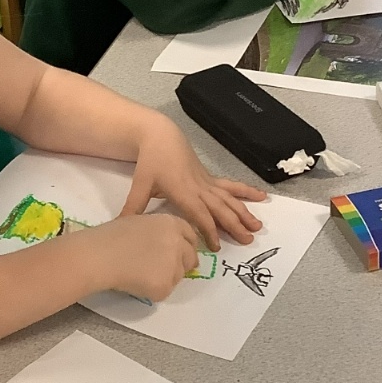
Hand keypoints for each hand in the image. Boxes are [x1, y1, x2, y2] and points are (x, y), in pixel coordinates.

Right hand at [90, 214, 199, 301]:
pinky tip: (135, 282)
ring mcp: (174, 265)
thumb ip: (159, 232)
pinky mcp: (165, 286)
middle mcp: (178, 243)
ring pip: (179, 276)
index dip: (186, 245)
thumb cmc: (111, 236)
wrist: (100, 255)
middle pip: (190, 257)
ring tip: (141, 274)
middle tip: (163, 268)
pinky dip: (154, 290)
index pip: (191, 236)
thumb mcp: (140, 222)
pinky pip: (164, 291)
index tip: (180, 253)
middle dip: (181, 263)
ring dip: (167, 277)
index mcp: (171, 223)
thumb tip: (165, 246)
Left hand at [121, 115, 264, 250]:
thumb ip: (133, 207)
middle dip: (234, 224)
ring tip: (258, 226)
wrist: (160, 136)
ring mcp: (206, 182)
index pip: (199, 213)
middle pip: (220, 208)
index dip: (208, 229)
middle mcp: (198, 187)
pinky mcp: (209, 178)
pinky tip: (261, 196)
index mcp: (182, 191)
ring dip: (244, 211)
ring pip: (229, 198)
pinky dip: (245, 191)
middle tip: (248, 240)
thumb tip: (120, 225)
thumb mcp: (140, 184)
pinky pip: (230, 186)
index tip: (215, 246)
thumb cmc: (150, 160)